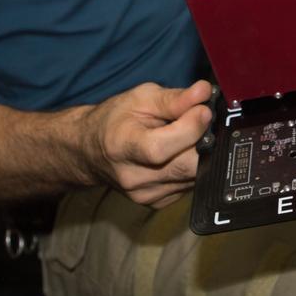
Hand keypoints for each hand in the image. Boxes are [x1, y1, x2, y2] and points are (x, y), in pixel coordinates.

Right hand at [83, 80, 212, 207]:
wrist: (91, 151)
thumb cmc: (114, 120)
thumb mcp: (140, 98)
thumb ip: (174, 98)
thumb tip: (204, 93)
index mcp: (122, 148)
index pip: (161, 148)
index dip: (190, 128)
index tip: (204, 109)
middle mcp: (134, 178)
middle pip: (185, 167)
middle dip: (203, 141)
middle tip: (202, 121)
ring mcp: (146, 195)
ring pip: (193, 176)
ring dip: (199, 153)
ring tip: (187, 135)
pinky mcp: (157, 202)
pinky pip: (189, 184)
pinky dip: (191, 166)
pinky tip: (180, 152)